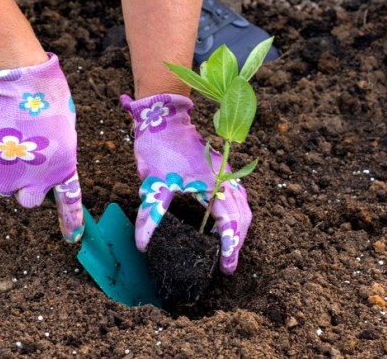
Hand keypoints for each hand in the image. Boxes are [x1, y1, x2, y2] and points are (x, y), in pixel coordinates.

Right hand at [0, 53, 83, 241]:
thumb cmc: (46, 100)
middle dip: (24, 186)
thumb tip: (39, 168)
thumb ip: (54, 157)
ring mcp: (7, 174)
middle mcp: (35, 179)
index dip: (71, 223)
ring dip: (3, 172)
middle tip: (22, 161)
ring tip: (6, 142)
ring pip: (1, 186)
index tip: (73, 238)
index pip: (69, 204)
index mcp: (62, 170)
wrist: (20, 82)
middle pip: (26, 200)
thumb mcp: (63, 132)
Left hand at [121, 93, 251, 273]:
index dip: (231, 248)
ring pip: (243, 208)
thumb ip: (151, 214)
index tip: (227, 268)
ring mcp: (225, 175)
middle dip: (238, 244)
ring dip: (238, 231)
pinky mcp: (221, 172)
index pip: (230, 223)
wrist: (165, 118)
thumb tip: (143, 244)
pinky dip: (235, 217)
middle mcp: (225, 180)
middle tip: (228, 266)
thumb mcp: (153, 183)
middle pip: (243, 218)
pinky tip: (222, 227)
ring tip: (228, 250)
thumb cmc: (160, 148)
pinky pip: (237, 198)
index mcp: (213, 185)